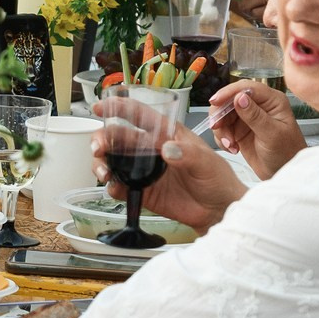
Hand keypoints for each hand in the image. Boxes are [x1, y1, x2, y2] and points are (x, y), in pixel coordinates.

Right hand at [90, 98, 242, 228]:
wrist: (219, 210)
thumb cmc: (217, 179)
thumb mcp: (208, 161)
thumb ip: (188, 154)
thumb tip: (167, 149)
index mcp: (166, 133)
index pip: (139, 114)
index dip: (118, 107)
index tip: (99, 107)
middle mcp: (151, 149)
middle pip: (118, 138)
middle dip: (102, 139)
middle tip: (99, 148)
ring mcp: (145, 171)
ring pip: (113, 161)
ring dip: (101, 164)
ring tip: (104, 172)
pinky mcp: (143, 191)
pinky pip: (121, 187)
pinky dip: (112, 187)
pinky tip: (114, 189)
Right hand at [205, 80, 305, 178]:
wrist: (284, 172)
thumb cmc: (287, 153)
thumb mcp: (272, 135)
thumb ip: (255, 116)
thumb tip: (239, 97)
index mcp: (272, 100)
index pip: (246, 88)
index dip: (228, 92)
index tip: (215, 102)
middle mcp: (259, 105)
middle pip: (230, 99)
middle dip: (221, 114)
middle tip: (217, 128)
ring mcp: (248, 117)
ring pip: (223, 114)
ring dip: (221, 130)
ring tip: (230, 144)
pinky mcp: (239, 130)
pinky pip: (223, 128)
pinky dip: (222, 138)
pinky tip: (232, 148)